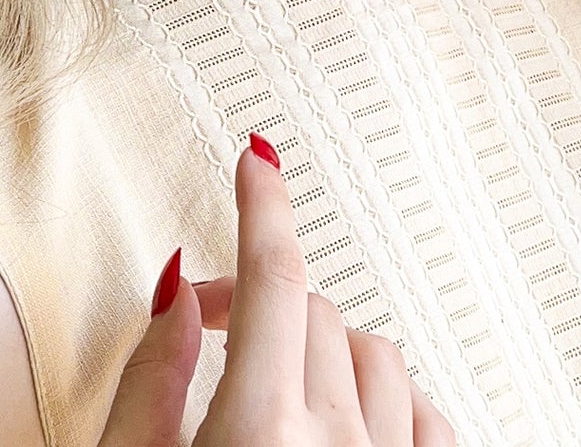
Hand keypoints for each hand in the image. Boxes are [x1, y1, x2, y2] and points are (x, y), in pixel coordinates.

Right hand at [96, 136, 453, 446]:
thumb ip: (150, 381)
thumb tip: (178, 293)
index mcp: (258, 432)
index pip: (272, 277)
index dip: (263, 206)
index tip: (257, 161)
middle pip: (312, 311)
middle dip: (260, 307)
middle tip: (212, 328)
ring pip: (375, 354)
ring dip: (325, 353)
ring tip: (277, 391)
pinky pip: (430, 414)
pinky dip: (391, 398)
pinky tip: (353, 415)